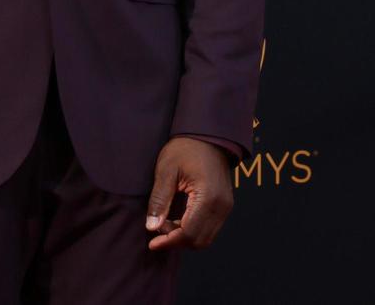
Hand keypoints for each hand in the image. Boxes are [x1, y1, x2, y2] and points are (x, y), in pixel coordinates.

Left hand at [144, 137, 232, 251]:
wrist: (207, 135)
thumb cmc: (185, 148)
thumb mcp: (166, 170)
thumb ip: (159, 199)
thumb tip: (151, 227)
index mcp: (208, 197)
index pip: (189, 233)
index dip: (169, 241)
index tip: (152, 242)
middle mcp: (221, 206)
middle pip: (199, 240)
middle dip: (176, 241)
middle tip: (157, 230)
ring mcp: (226, 207)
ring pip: (206, 237)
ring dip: (185, 237)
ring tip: (165, 224)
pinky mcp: (225, 205)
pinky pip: (210, 228)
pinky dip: (193, 230)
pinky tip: (177, 220)